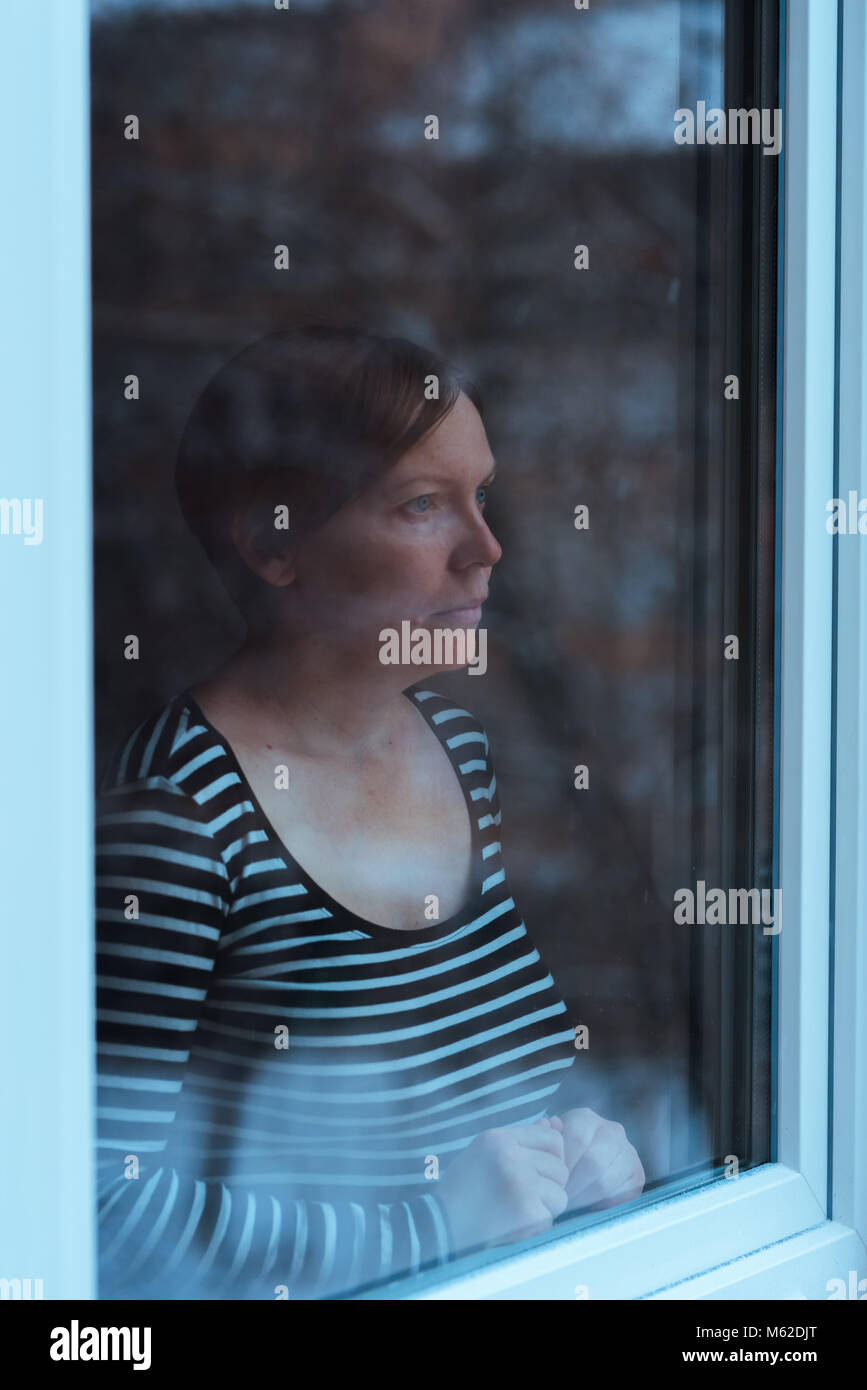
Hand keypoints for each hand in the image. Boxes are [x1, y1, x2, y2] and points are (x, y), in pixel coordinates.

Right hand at [437, 1121, 569, 1252]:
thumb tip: (553, 1122)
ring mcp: (520, 1182)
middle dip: (548, 1185)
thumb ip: (519, 1139)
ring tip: (516, 1209)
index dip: (550, 1158)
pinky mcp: (527, 1211)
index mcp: (498, 1137)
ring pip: (560, 1193)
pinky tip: (515, 1223)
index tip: (535, 1173)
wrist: (441, 1228)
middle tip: (521, 1196)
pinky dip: (538, 1224)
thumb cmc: (462, 1190)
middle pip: (559, 1167)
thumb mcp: (484, 1153)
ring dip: (545, 1206)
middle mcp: (511, 1155)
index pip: (552, 1139)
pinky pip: (551, 1216)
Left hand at [547, 1107, 644, 1213]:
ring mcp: (627, 1152)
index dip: (563, 1165)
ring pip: (605, 1181)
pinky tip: (587, 1207)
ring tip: (571, 1205)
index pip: (576, 1138)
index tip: (552, 1182)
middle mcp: (611, 1131)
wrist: (587, 1168)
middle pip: (593, 1161)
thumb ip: (545, 1136)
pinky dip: (601, 1206)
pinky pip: (619, 1196)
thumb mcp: (551, 1145)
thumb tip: (549, 1124)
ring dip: (584, 1199)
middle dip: (573, 1186)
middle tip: (560, 1199)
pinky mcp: (637, 1176)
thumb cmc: (562, 1158)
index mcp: (585, 1119)